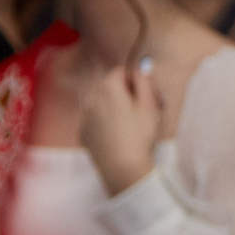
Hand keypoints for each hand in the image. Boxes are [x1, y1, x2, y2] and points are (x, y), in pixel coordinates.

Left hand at [79, 57, 165, 196]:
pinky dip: (106, 123)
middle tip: (146, 110)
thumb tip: (143, 66)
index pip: (120, 71)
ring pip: (102, 104)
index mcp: (108, 88)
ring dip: (116, 108)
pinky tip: (120, 136)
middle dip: (126, 94)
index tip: (149, 93)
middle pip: (110, 87)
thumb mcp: (150, 106)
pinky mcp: (84, 133)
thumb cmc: (139, 136)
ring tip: (133, 125)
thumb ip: (145, 82)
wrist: (122, 168)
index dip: (136, 80)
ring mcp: (85, 117)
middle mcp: (91, 98)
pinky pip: (96, 120)